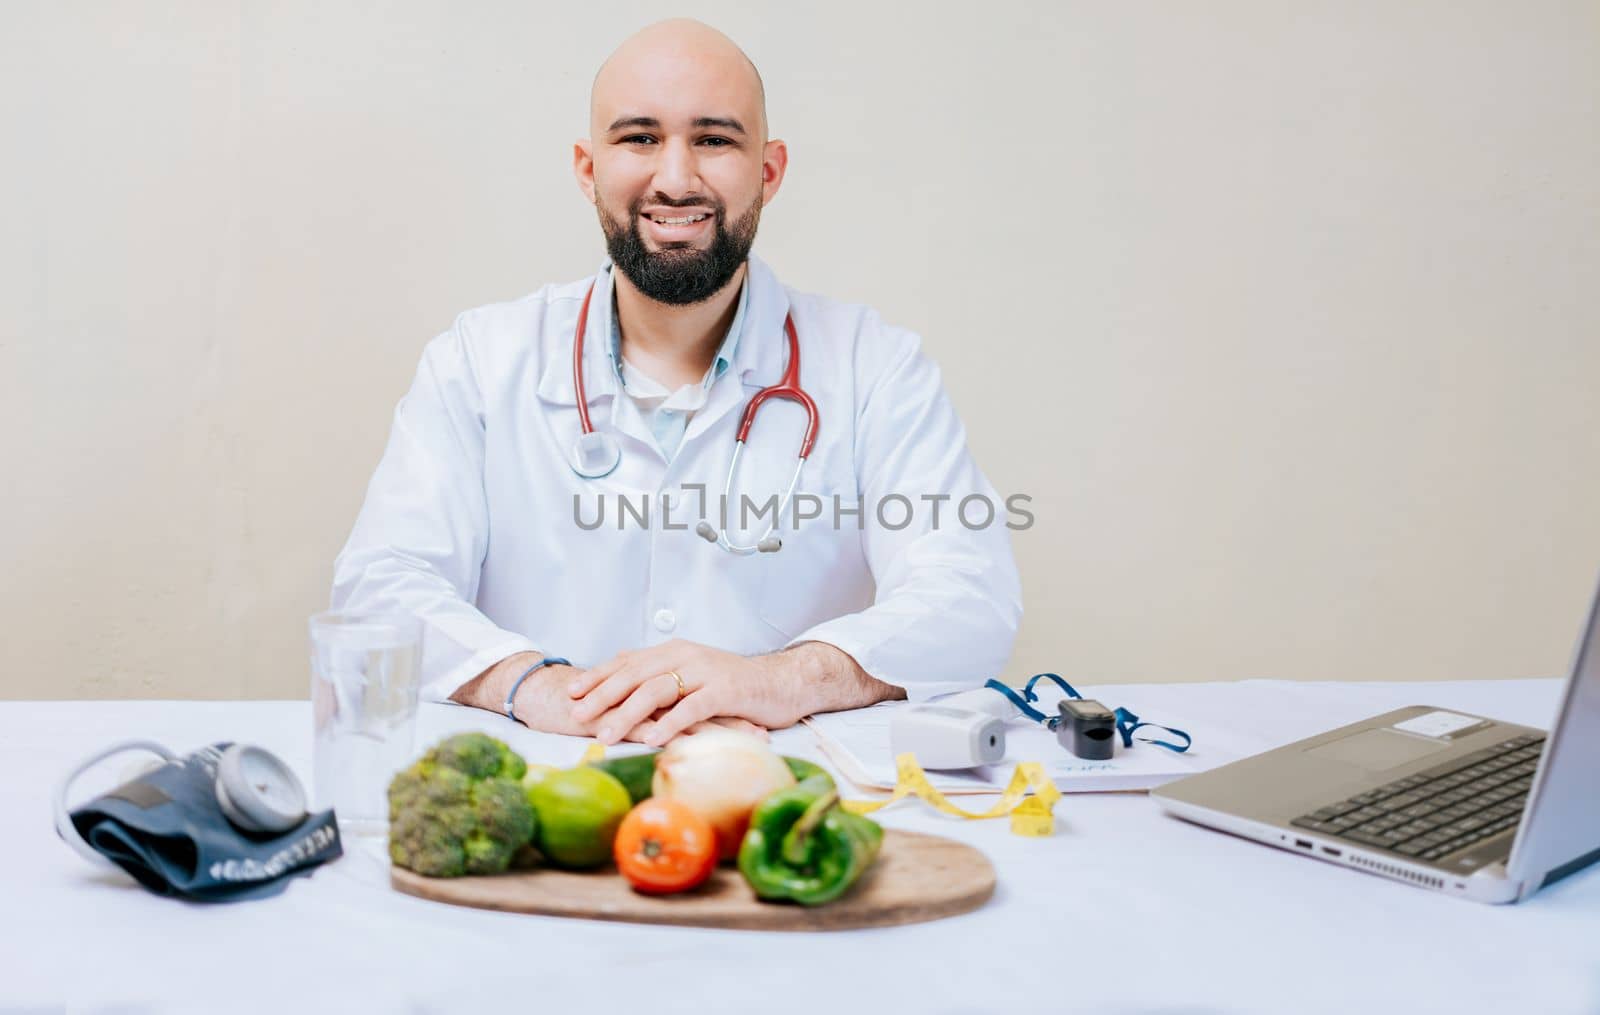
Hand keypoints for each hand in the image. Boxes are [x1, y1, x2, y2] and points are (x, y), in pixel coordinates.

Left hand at [567, 639, 803, 746]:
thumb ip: (663, 678)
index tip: (572, 693)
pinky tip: (651, 739)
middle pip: (635, 674)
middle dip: (603, 695)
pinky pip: (691, 707)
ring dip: (627, 713)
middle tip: (578, 716)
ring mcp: (706, 672)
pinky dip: (669, 723)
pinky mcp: (725, 692)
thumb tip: (626, 687)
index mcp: (674, 651)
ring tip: (606, 735)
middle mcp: (686, 656)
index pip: (627, 661)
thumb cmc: (735, 687)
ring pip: (657, 690)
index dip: (598, 676)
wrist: (782, 683)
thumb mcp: (694, 677)